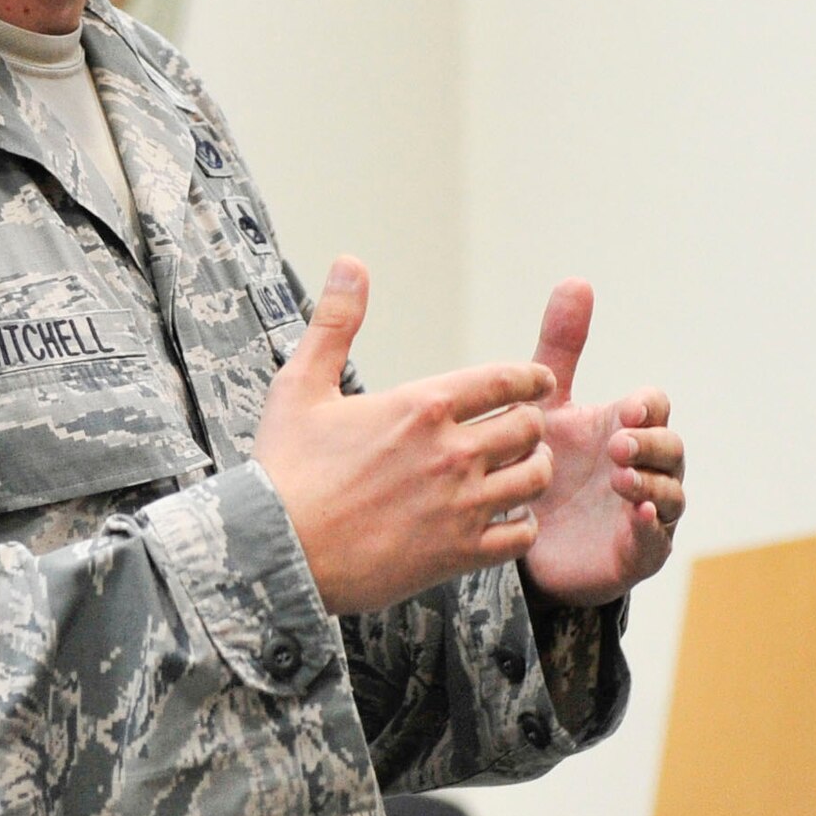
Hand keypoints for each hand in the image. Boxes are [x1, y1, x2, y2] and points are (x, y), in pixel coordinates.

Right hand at [254, 258, 556, 614]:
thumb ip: (336, 322)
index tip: (537, 383)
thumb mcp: (302, 385)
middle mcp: (452, 452)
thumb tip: (350, 263)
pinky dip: (520, 525)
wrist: (277, 551)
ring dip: (532, 471)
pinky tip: (504, 519)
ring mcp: (460, 505)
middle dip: (530, 424)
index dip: (531, 379)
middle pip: (531, 427)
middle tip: (521, 431)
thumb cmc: (286, 468)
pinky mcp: (459, 552)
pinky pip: (521, 535)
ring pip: (535, 478)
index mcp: (423, 406)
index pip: (507, 380)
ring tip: (520, 471)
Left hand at [522, 278, 685, 606]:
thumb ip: (561, 348)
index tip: (626, 409)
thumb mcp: (545, 405)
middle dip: (651, 443)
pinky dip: (652, 527)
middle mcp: (645, 468)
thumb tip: (576, 279)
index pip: (654, 408)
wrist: (522, 539)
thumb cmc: (544, 464)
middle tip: (618, 444)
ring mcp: (646, 511)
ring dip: (652, 483)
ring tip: (621, 479)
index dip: (647, 407)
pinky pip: (656, 540)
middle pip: (671, 447)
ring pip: (672, 493)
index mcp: (625, 428)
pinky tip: (637, 514)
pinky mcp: (635, 553)